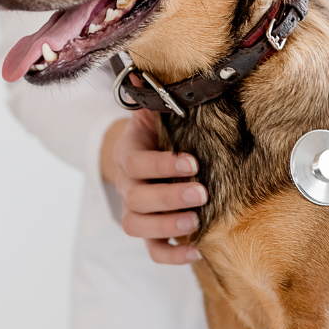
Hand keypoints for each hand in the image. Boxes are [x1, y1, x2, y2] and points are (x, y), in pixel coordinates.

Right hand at [105, 110, 206, 263]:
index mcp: (129, 155)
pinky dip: (172, 256)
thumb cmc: (158, 134)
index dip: (161, 165)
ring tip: (195, 221)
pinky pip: (153, 251)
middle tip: (201, 191)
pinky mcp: (149, 232)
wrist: (142, 154)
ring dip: (166, 226)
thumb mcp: (156, 115)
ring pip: (137, 226)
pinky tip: (196, 251)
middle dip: (169, 197)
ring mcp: (136, 211)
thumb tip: (147, 73)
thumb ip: (157, 101)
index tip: (191, 162)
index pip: (136, 163)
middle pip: (136, 199)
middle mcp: (128, 186)